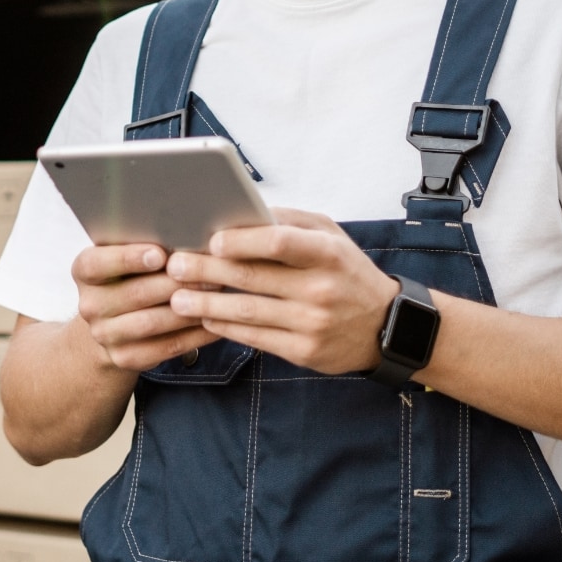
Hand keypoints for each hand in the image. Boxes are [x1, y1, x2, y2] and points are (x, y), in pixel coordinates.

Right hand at [73, 243, 222, 371]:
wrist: (111, 325)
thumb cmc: (129, 277)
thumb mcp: (125, 257)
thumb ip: (144, 244)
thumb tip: (185, 231)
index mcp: (85, 272)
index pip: (97, 264)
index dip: (127, 258)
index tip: (159, 254)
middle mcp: (89, 305)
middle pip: (134, 294)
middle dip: (175, 283)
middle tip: (209, 273)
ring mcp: (105, 335)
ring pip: (152, 322)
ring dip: (188, 309)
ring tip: (216, 294)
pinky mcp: (125, 358)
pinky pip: (166, 347)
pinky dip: (194, 334)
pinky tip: (214, 321)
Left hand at [165, 208, 399, 374]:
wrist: (386, 327)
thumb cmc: (347, 273)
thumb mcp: (331, 237)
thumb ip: (290, 222)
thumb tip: (243, 209)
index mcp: (328, 253)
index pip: (280, 242)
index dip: (242, 240)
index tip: (212, 239)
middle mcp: (321, 288)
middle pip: (253, 277)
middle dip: (207, 270)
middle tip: (175, 266)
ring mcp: (312, 323)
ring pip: (248, 312)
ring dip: (207, 304)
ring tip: (177, 298)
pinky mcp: (305, 352)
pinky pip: (256, 338)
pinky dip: (226, 328)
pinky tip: (205, 319)